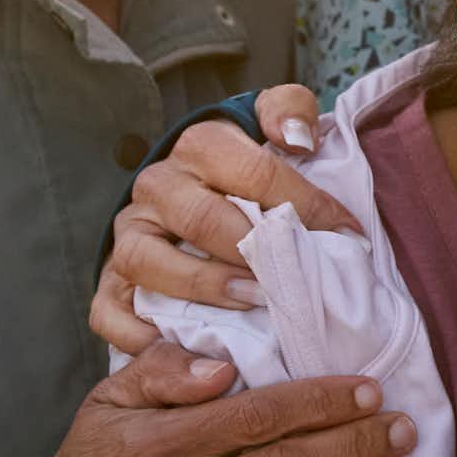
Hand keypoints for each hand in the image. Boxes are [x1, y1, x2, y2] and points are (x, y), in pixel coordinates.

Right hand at [94, 86, 356, 350]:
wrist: (190, 182)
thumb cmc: (244, 162)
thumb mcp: (269, 119)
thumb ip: (289, 111)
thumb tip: (298, 138)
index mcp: (201, 146)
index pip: (257, 173)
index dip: (307, 205)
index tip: (348, 235)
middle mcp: (158, 186)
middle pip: (200, 218)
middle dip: (250, 250)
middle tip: (292, 276)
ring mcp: (130, 233)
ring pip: (144, 260)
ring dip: (201, 285)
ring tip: (251, 301)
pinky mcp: (111, 279)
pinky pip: (108, 309)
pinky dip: (138, 332)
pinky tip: (182, 345)